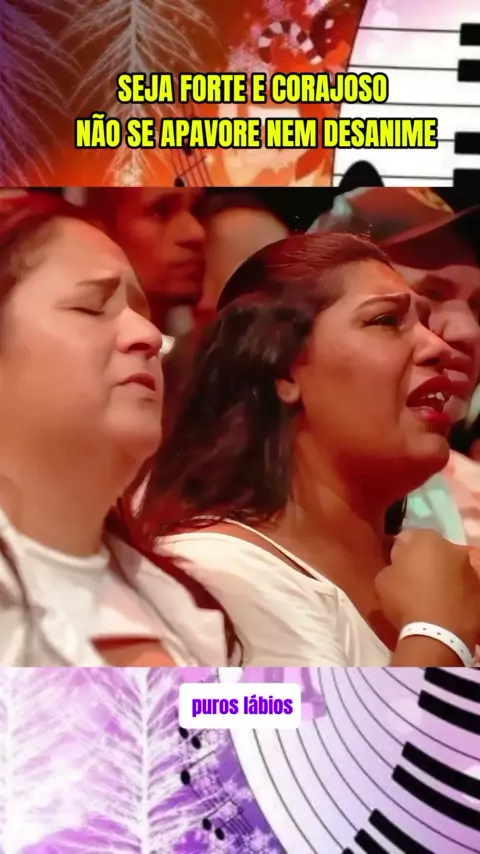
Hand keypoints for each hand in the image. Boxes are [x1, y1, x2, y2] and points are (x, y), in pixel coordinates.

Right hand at [375, 529, 479, 652]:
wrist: (437, 635)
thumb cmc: (405, 600)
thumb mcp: (382, 580)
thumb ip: (393, 565)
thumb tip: (401, 565)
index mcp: (426, 539)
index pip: (408, 538)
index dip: (400, 552)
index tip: (396, 567)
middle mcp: (454, 548)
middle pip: (435, 551)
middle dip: (426, 561)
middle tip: (416, 581)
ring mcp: (471, 570)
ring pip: (453, 568)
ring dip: (445, 576)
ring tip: (435, 597)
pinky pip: (466, 588)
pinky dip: (459, 593)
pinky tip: (448, 608)